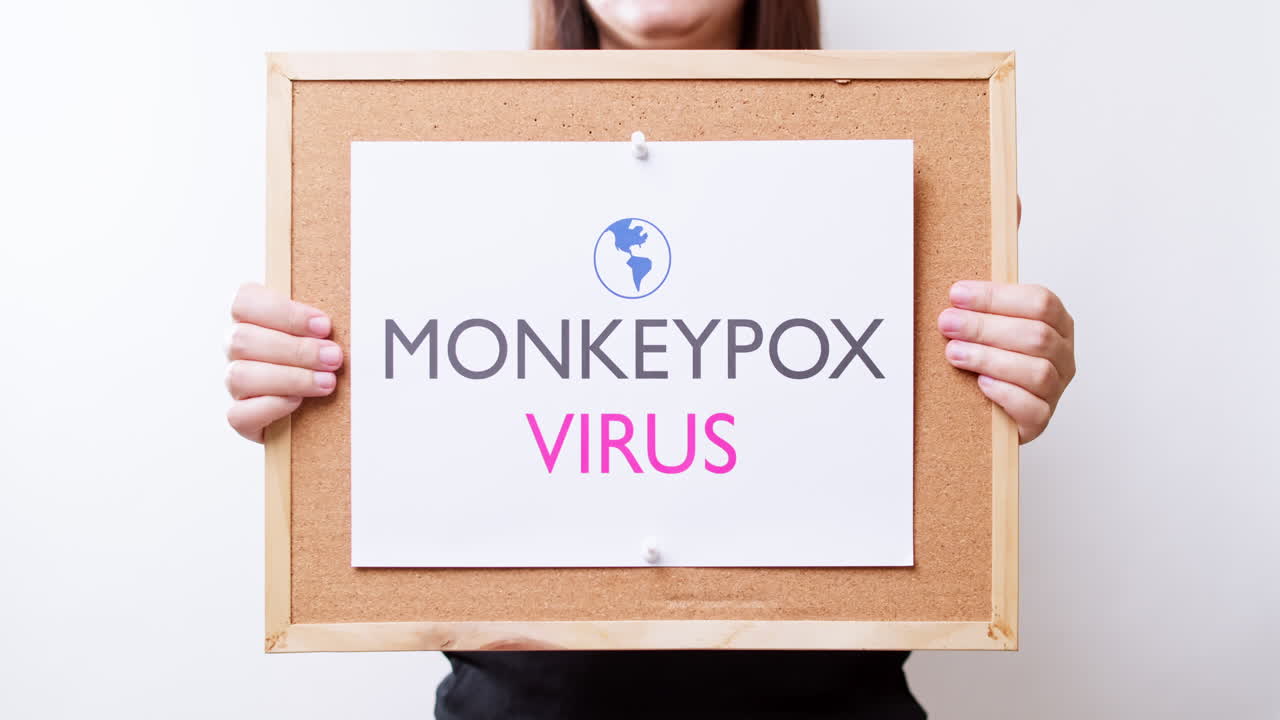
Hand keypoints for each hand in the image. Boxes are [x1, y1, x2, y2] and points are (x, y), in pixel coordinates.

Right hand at [224, 283, 342, 442]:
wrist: (322, 411)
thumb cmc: (322, 358)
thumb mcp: (322, 334)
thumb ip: (320, 324)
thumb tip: (339, 323)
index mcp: (249, 316)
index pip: (244, 302)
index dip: (284, 313)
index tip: (324, 326)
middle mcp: (234, 347)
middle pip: (242, 340)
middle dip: (295, 349)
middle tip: (333, 357)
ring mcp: (233, 383)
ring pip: (239, 376)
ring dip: (290, 378)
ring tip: (327, 382)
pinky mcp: (240, 417)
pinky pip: (239, 414)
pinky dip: (272, 406)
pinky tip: (298, 402)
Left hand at [937, 281, 1074, 443]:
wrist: (989, 410)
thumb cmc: (991, 362)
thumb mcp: (991, 330)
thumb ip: (982, 311)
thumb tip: (953, 296)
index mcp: (1056, 324)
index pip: (1040, 301)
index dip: (997, 297)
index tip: (957, 295)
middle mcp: (1062, 355)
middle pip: (1037, 335)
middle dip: (985, 327)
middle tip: (948, 324)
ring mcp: (1055, 389)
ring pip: (1038, 371)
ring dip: (989, 358)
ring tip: (954, 353)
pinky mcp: (1041, 419)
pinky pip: (1033, 408)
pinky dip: (1005, 393)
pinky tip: (980, 383)